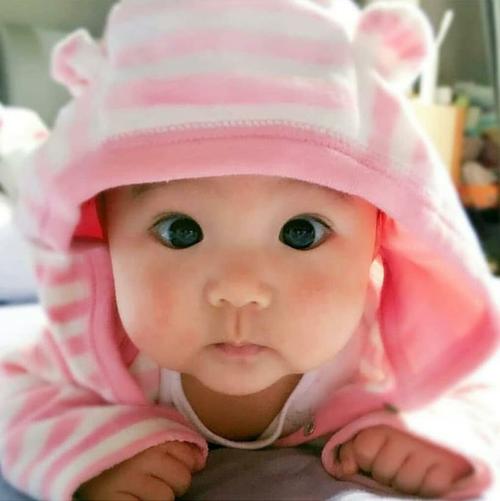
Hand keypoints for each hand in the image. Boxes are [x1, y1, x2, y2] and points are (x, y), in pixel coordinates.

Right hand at [76, 441, 202, 500]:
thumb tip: (200, 459)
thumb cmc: (116, 438)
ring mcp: (128, 480)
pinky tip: (134, 498)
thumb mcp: (143, 426)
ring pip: (167, 498)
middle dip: (175, 480)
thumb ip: (170, 436)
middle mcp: (143, 456)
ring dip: (160, 496)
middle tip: (156, 477)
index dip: (188, 462)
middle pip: (182, 478)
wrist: (74, 446)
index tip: (173, 463)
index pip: (189, 455)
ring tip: (142, 487)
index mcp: (151, 434)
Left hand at [335, 425, 471, 497]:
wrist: (449, 422)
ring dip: (407, 482)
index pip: (363, 451)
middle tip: (398, 462)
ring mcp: (429, 449)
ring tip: (413, 468)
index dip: (366, 460)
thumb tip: (343, 470)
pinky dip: (429, 486)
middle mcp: (406, 433)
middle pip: (383, 472)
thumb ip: (352, 448)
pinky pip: (432, 488)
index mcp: (385, 422)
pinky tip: (429, 473)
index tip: (375, 455)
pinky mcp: (450, 465)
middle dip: (386, 473)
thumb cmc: (402, 435)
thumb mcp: (373, 436)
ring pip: (406, 484)